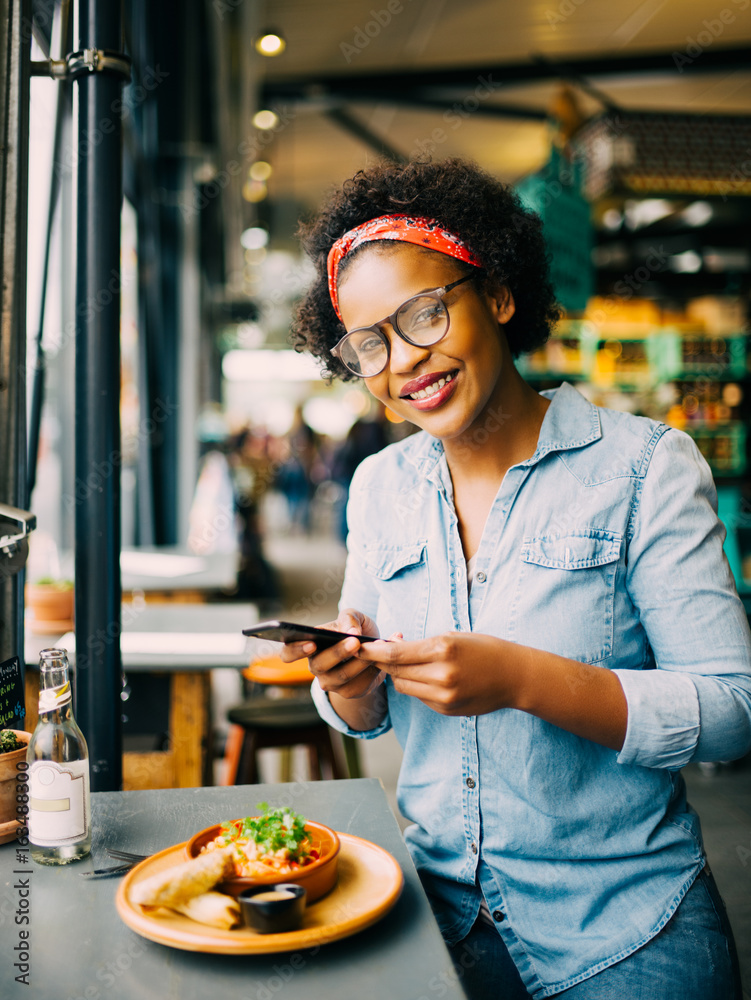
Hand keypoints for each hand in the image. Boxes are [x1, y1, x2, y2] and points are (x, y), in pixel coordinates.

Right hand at [280, 609, 397, 701]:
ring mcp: (330, 682)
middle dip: (339, 652)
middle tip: (356, 642)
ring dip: (360, 662)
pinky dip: (372, 670)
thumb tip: (350, 631)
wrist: (375, 649)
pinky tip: (382, 657)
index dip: (295, 650)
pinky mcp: (348, 692)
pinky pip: (358, 685)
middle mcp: (315, 666)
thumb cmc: (356, 630)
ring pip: (342, 676)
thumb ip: (349, 618)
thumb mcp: (353, 617)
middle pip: (320, 664)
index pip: (288, 652)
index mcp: (308, 645)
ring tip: (376, 647)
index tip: (311, 644)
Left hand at [355, 632, 520, 715]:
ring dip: (398, 675)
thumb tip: (390, 648)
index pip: (396, 653)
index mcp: (443, 650)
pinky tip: (424, 676)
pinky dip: (416, 686)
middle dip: (382, 662)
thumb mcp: (453, 637)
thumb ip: (421, 645)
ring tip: (401, 663)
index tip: (359, 647)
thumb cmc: (484, 649)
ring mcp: (444, 696)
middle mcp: (442, 675)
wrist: (514, 676)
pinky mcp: (446, 709)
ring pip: (404, 686)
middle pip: (396, 671)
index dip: (374, 651)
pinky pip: (419, 697)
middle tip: (373, 653)